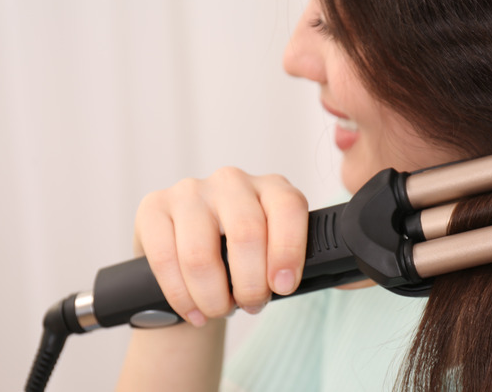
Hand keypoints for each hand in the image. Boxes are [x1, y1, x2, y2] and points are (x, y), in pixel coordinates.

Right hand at [133, 167, 308, 326]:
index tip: (284, 286)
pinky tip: (193, 310)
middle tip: (252, 304)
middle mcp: (232, 181)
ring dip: (213, 295)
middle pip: (246, 233)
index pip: (288, 208)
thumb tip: (338, 275)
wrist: (193, 262)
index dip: (288, 251)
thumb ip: (299, 257)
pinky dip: (181, 295)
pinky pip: (164, 257)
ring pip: (201, 252)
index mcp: (272, 187)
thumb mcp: (276, 252)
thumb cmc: (243, 260)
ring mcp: (191, 191)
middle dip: (250, 283)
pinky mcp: (154, 207)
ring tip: (220, 310)